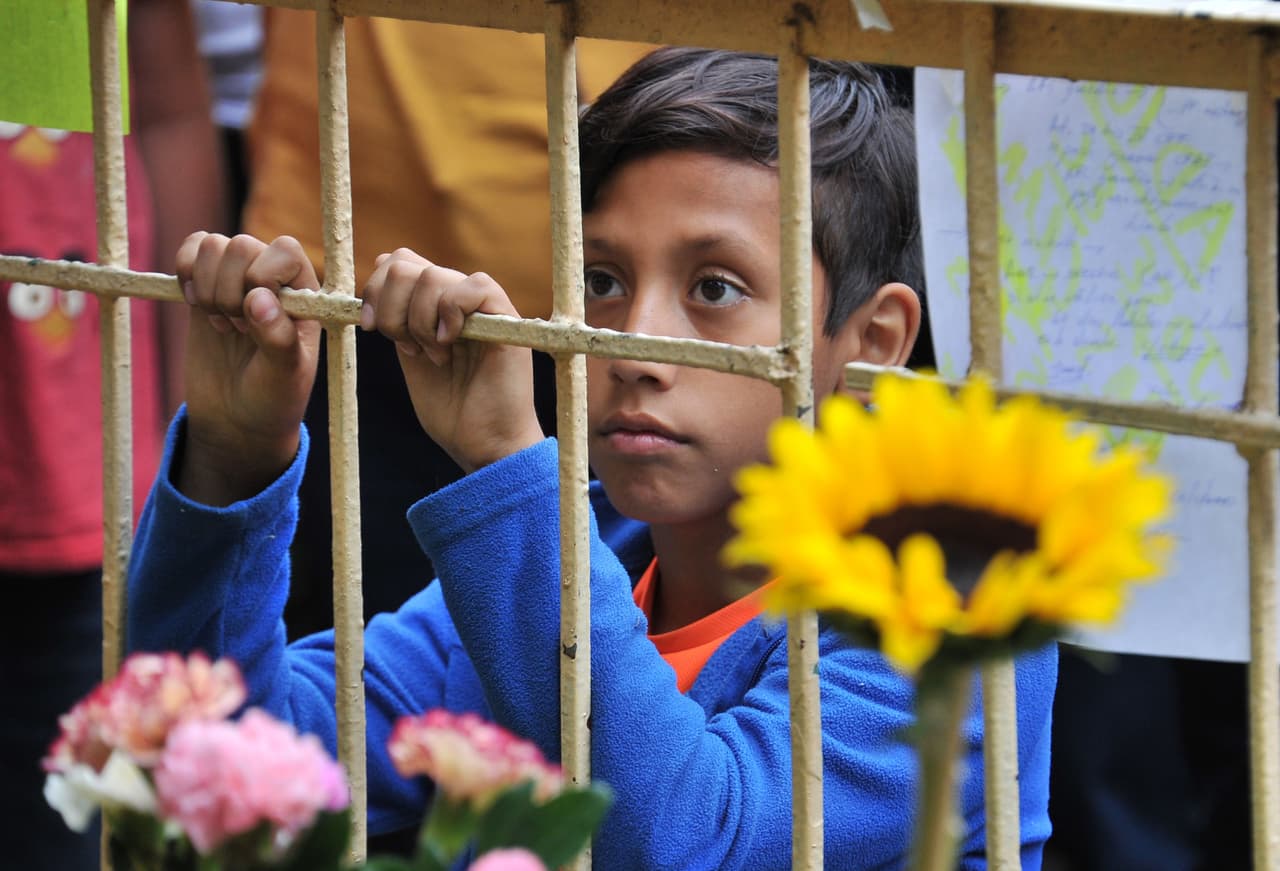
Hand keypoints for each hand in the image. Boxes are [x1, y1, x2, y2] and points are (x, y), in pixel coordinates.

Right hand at [174, 232, 322, 503]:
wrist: (237, 418)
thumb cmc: (273, 397)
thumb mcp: (284, 375)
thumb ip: (278, 337)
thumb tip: (258, 297)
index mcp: (304, 292)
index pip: (284, 250)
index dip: (262, 277)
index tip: (254, 320)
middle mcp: (273, 277)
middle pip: (241, 244)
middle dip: (229, 290)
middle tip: (237, 329)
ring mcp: (236, 278)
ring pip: (212, 244)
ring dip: (208, 286)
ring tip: (223, 323)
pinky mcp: (205, 284)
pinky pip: (191, 248)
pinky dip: (186, 271)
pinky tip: (196, 305)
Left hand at [362, 249, 543, 472]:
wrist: (485, 446)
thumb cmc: (452, 412)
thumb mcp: (410, 357)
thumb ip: (399, 320)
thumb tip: (377, 283)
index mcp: (434, 304)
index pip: (396, 261)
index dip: (375, 290)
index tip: (371, 330)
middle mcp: (458, 298)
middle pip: (405, 262)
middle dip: (392, 310)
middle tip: (409, 348)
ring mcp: (483, 307)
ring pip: (433, 275)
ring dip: (420, 321)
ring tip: (436, 356)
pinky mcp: (508, 320)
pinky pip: (476, 286)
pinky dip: (452, 313)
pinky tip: (450, 343)